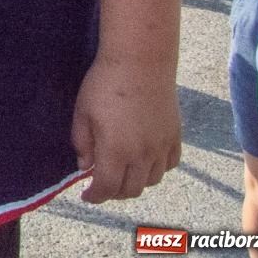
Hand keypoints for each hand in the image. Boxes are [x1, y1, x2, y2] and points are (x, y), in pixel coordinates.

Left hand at [71, 55, 180, 202]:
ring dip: (135, 182)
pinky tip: (145, 160)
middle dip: (113, 192)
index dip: (95, 196)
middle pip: (131, 190)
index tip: (86, 196)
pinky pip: (170, 165)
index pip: (107, 188)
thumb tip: (84, 165)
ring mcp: (162, 146)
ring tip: (122, 172)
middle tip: (101, 185)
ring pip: (152, 181)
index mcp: (116, 151)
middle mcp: (143, 155)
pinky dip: (157, 169)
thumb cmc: (104, 84)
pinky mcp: (176, 136)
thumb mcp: (82, 112)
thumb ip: (82, 143)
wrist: (140, 61)